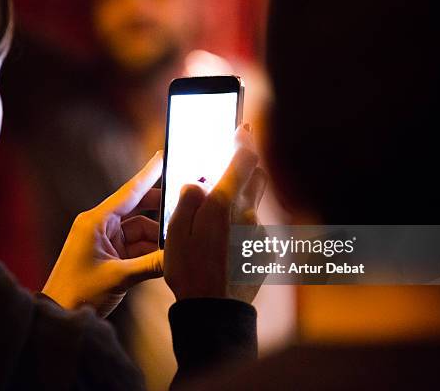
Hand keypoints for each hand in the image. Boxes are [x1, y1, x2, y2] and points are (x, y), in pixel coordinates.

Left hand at [43, 151, 163, 316]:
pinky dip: (150, 251)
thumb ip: (151, 265)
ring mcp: (106, 240)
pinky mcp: (110, 255)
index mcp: (96, 221)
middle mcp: (101, 226)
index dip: (149, 173)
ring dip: (157, 238)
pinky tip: (165, 257)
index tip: (163, 155)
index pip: (129, 191)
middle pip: (138, 209)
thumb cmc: (79, 292)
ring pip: (141, 230)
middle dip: (161, 211)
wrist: (60, 314)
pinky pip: (136, 246)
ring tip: (177, 244)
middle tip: (185, 207)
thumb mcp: (119, 278)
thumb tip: (179, 255)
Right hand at [164, 127, 266, 302]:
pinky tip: (224, 244)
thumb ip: (187, 201)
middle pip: (257, 176)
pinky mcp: (264, 249)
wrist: (215, 311)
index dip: (243, 139)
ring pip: (254, 203)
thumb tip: (197, 183)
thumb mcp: (175, 234)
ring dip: (241, 199)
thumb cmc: (190, 272)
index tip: (242, 127)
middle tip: (228, 166)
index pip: (243, 159)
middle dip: (245, 166)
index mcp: (224, 204)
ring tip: (217, 219)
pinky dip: (242, 225)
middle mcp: (248, 214)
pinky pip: (254, 227)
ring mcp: (259, 232)